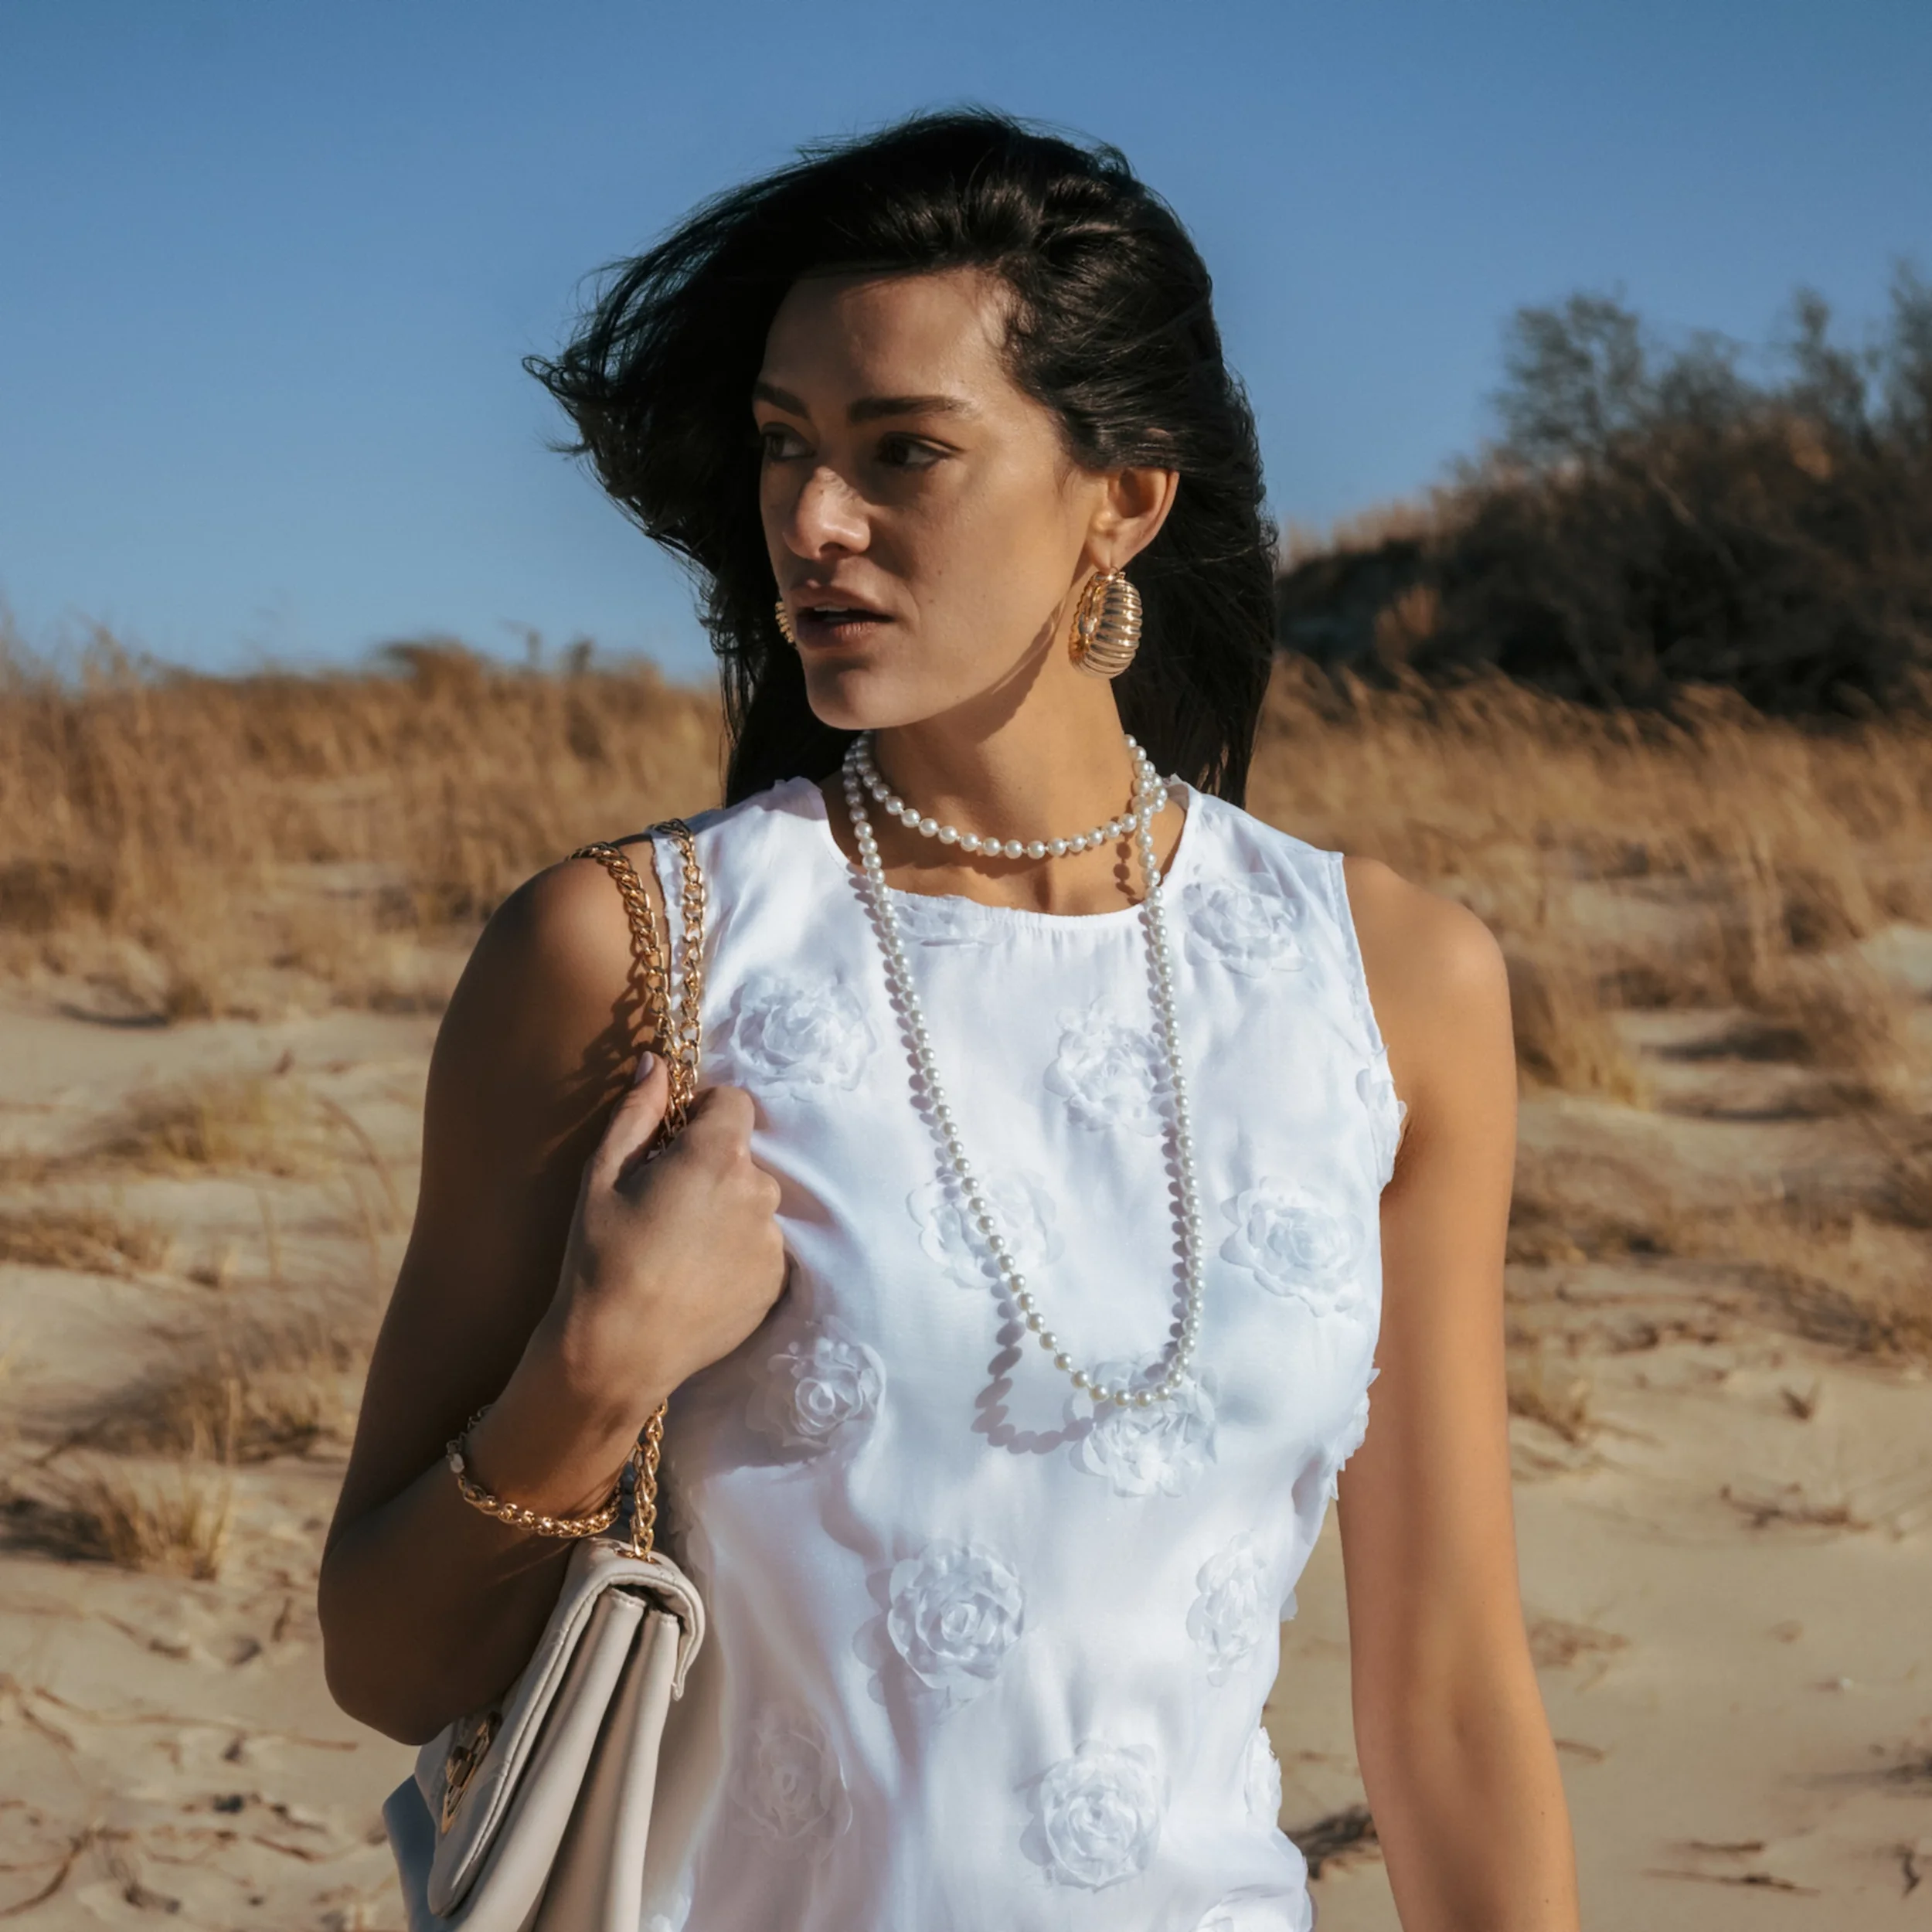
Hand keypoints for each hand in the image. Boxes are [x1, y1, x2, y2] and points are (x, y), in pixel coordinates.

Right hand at [545, 1052, 788, 1415]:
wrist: (618, 1353)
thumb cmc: (599, 1259)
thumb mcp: (602, 1177)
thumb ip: (637, 1112)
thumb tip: (657, 1063)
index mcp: (717, 1155)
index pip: (735, 1101)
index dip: (704, 1112)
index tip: (674, 1140)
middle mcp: (758, 1192)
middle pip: (744, 1155)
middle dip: (712, 1164)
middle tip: (666, 1202)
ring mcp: (773, 1240)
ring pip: (754, 1202)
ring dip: (727, 1209)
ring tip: (680, 1247)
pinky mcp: (777, 1281)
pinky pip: (761, 1245)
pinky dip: (737, 1250)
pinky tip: (696, 1277)